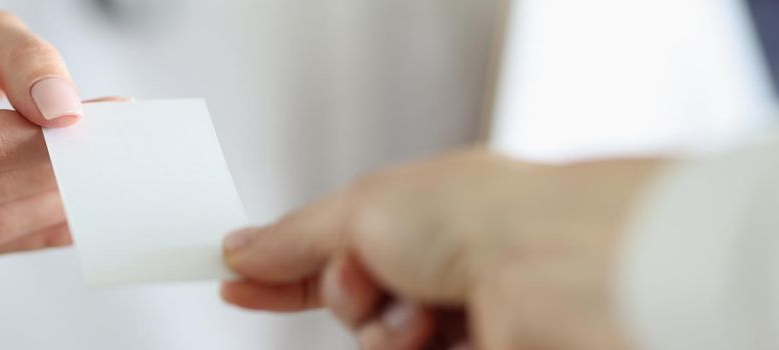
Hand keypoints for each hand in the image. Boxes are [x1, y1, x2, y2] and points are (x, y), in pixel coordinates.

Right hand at [222, 150, 662, 348]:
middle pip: (348, 303)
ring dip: (381, 329)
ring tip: (421, 307)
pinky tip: (438, 331)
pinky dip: (407, 348)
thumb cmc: (473, 213)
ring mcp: (457, 314)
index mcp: (418, 213)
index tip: (233, 283)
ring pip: (376, 343)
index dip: (280, 269)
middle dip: (342, 294)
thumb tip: (240, 247)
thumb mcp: (357, 210)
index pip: (331, 246)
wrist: (545, 262)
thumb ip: (293, 238)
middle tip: (368, 277)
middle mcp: (438, 262)